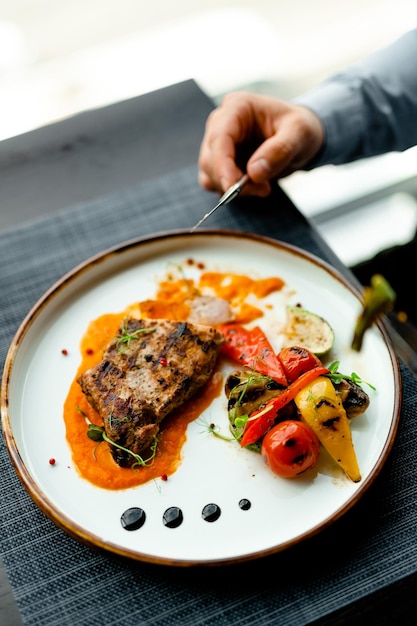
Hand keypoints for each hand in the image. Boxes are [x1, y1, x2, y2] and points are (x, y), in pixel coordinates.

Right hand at [198, 91, 324, 196]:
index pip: (219, 137)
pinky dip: (232, 191)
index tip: (232, 187)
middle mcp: (221, 123)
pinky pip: (215, 182)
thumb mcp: (300, 133)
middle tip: (263, 189)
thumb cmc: (300, 127)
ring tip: (263, 187)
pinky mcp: (220, 161)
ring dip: (232, 188)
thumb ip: (280, 150)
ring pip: (209, 173)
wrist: (299, 136)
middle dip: (231, 180)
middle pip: (210, 158)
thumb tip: (255, 173)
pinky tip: (255, 187)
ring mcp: (218, 143)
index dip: (222, 164)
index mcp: (237, 107)